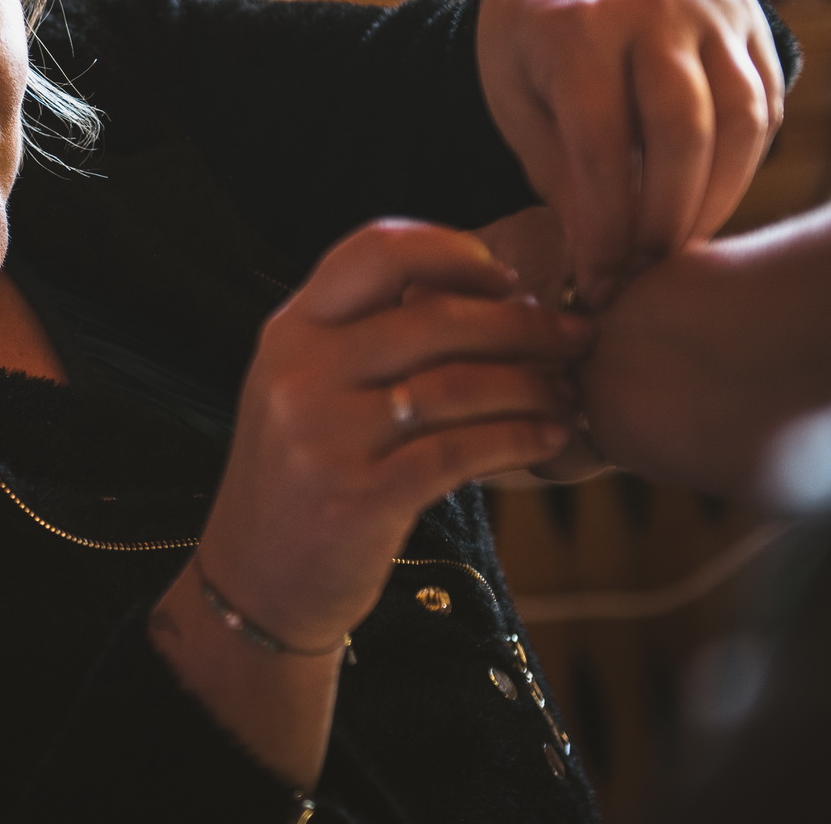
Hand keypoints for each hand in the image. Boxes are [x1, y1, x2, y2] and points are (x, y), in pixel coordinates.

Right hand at [193, 219, 589, 655]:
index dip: (454, 251)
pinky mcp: (359, 497)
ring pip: (458, 384)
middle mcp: (301, 372)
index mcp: (291, 331)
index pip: (376, 251)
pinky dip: (520, 438)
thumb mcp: (308, 387)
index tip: (507, 279)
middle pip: (436, 318)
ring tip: (568, 394)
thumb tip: (488, 296)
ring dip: (533, 385)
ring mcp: (325, 435)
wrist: (256, 580)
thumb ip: (369, 337)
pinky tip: (550, 439)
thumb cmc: (305, 476)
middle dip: (523, 325)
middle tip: (574, 337)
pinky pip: (462, 451)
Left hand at [478, 0, 784, 307]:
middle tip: (648, 270)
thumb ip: (562, 178)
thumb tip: (606, 262)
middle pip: (685, 133)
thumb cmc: (532, 54)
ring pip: (742, 121)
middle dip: (669, 218)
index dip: (606, 225)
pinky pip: (765, 105)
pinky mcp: (751, 17)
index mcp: (578, 28)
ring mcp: (712, 5)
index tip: (600, 282)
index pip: (603, 144)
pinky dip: (742, 164)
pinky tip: (708, 200)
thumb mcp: (518, 110)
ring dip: (716, 198)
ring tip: (680, 245)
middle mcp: (654, 6)